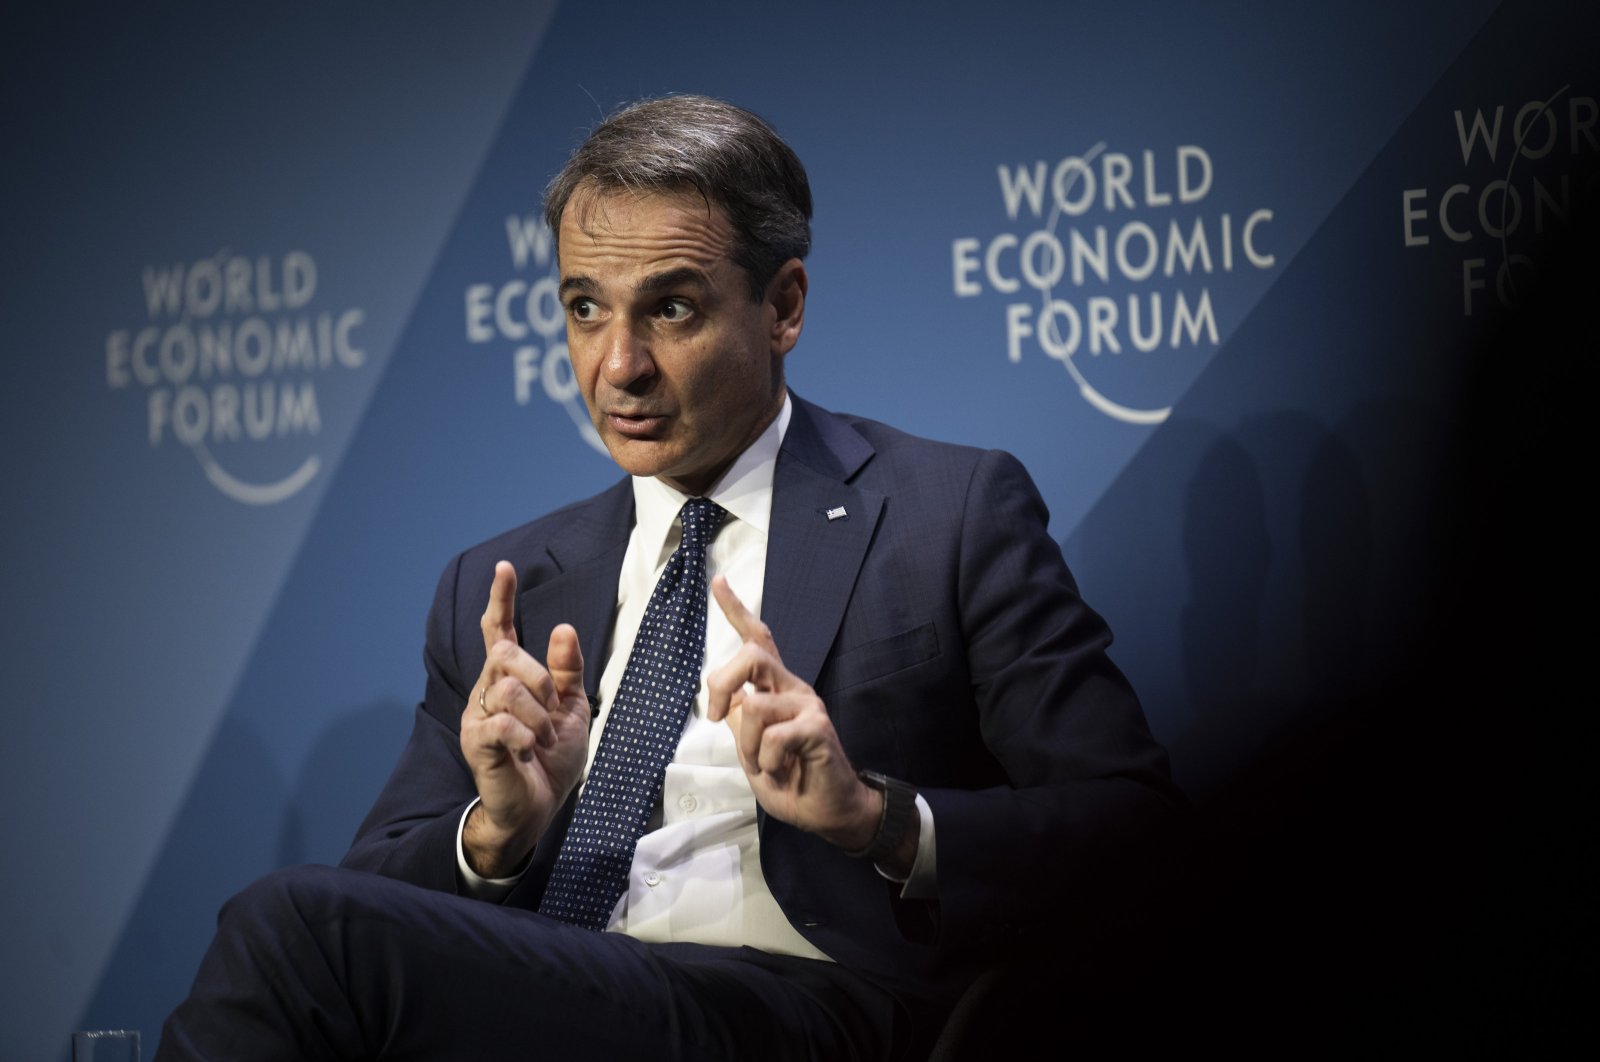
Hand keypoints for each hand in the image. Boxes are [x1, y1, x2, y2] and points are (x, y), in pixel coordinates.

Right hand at [460, 561, 589, 877]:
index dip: (502, 600)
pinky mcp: (476, 743)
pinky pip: (501, 723)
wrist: (536, 807)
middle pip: (505, 655)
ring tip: (542, 740)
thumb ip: (566, 671)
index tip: (504, 567)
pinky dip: (524, 737)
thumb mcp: (571, 709)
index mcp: (510, 680)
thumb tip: (563, 627)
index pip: (500, 632)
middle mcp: (487, 691)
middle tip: (552, 712)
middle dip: (539, 678)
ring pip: (507, 689)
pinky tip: (527, 751)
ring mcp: (477, 716)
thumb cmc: (551, 759)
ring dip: (538, 716)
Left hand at [706, 575, 884, 854]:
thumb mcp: (752, 751)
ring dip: (746, 745)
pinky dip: (766, 761)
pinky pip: (771, 737)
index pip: (757, 639)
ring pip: (753, 706)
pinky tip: (782, 771)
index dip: (736, 609)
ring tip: (764, 764)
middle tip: (715, 716)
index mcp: (776, 689)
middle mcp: (793, 688)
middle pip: (750, 655)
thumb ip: (741, 723)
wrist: (830, 811)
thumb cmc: (792, 780)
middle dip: (721, 683)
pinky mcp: (817, 727)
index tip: (718, 580)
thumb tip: (728, 703)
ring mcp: (807, 705)